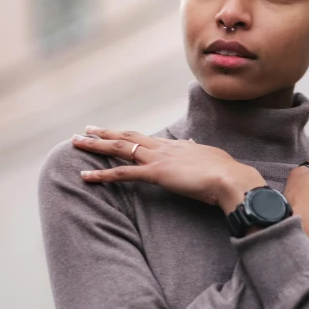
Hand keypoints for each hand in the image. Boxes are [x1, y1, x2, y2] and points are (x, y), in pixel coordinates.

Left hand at [71, 127, 264, 207]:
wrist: (231, 178)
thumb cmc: (225, 172)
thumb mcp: (209, 158)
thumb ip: (198, 150)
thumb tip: (193, 143)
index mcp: (177, 145)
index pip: (146, 139)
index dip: (128, 136)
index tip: (114, 133)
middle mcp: (164, 148)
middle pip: (128, 137)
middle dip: (105, 133)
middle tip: (86, 130)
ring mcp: (158, 159)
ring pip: (120, 149)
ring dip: (96, 146)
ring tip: (77, 143)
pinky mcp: (156, 173)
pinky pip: (123, 173)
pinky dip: (102, 175)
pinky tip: (86, 176)